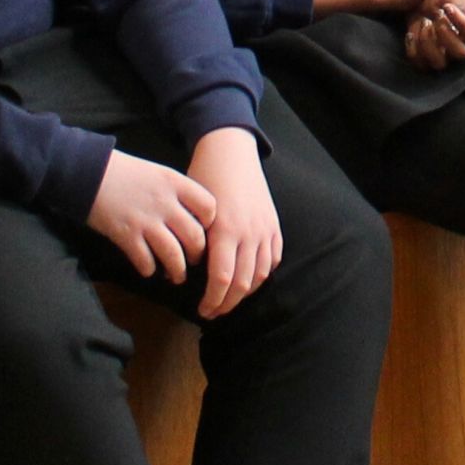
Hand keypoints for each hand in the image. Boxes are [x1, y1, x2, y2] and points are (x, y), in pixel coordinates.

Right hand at [88, 148, 221, 284]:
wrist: (88, 171)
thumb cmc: (124, 171)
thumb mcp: (157, 173)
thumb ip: (176, 192)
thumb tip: (191, 217)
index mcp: (175, 183)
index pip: (208, 207)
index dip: (210, 223)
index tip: (204, 230)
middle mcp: (165, 203)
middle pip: (194, 237)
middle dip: (197, 255)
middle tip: (193, 260)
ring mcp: (146, 221)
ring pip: (173, 255)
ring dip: (177, 271)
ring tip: (176, 276)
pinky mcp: (126, 235)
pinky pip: (145, 261)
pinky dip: (149, 269)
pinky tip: (148, 269)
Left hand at [184, 127, 282, 319]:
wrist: (231, 152)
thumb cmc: (205, 177)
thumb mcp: (194, 210)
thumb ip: (197, 241)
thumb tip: (191, 270)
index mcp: (226, 231)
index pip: (222, 280)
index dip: (213, 301)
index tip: (202, 310)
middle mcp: (249, 234)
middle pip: (242, 284)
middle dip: (227, 304)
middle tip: (213, 312)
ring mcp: (265, 230)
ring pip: (260, 274)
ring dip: (245, 293)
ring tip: (230, 298)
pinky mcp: (274, 225)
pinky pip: (273, 258)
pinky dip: (263, 273)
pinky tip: (250, 278)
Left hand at [404, 0, 464, 69]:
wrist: (419, 2)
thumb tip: (451, 9)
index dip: (464, 24)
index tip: (447, 8)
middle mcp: (461, 45)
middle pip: (461, 53)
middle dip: (445, 34)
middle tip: (436, 17)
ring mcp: (444, 55)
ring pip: (440, 63)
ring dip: (428, 42)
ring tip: (424, 23)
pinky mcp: (426, 60)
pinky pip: (420, 64)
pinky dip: (413, 48)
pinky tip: (411, 34)